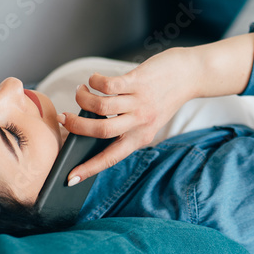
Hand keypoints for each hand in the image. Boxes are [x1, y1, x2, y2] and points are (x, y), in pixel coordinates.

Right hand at [58, 48, 198, 183]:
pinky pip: (108, 85)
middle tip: (63, 118)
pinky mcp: (138, 81)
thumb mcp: (149, 120)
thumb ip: (126, 126)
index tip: (70, 179)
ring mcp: (140, 102)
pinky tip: (93, 80)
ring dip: (82, 99)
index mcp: (141, 137)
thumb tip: (91, 125)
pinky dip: (94, 82)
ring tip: (80, 92)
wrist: (190, 75)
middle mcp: (140, 122)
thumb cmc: (164, 97)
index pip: (111, 158)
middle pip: (100, 132)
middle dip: (75, 127)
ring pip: (100, 107)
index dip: (89, 169)